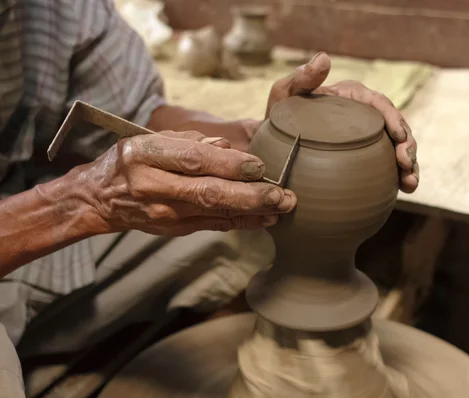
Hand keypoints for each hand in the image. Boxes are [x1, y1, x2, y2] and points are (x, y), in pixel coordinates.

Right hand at [78, 130, 296, 235]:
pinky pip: (212, 225)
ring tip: (283, 207)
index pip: (192, 160)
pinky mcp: (173, 229)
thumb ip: (189, 141)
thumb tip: (227, 148)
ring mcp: (164, 213)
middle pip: (208, 192)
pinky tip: (265, 219)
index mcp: (146, 155)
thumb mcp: (150, 139)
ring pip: (214, 212)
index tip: (260, 166)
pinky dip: (241, 222)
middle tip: (283, 195)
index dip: (228, 164)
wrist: (99, 199)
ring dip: (253, 211)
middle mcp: (153, 186)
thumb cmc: (130, 161)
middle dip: (250, 195)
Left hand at [264, 52, 418, 192]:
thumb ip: (301, 78)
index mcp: (353, 97)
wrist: (274, 146)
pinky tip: (404, 190)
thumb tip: (324, 58)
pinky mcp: (367, 159)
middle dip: (408, 147)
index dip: (394, 119)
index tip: (399, 137)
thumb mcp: (284, 95)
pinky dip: (400, 177)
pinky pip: (388, 167)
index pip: (380, 104)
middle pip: (396, 128)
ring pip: (398, 149)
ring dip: (410, 165)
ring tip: (410, 183)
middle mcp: (365, 116)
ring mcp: (368, 139)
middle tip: (406, 165)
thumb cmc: (279, 117)